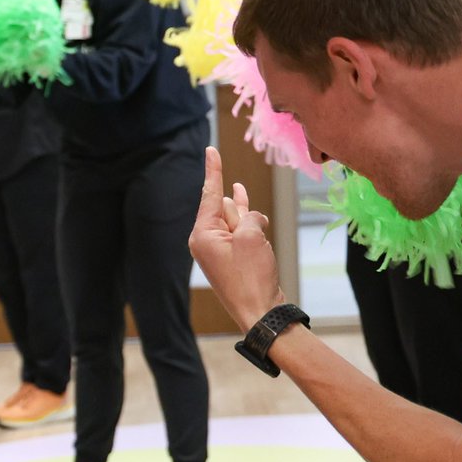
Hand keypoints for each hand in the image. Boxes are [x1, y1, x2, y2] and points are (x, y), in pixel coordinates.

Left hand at [188, 147, 282, 330]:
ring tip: (252, 243)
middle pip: (226, 210)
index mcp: (201, 235)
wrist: (259, 312)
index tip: (210, 150)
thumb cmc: (252, 276)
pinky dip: (254, 231)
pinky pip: (243, 233)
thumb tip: (250, 217)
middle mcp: (205, 241)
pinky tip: (257, 225)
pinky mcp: (233, 257)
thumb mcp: (253, 236)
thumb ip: (249, 216)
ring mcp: (219, 250)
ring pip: (239, 221)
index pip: (209, 195)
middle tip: (248, 250)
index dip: (213, 170)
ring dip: (252, 225)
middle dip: (242, 215)